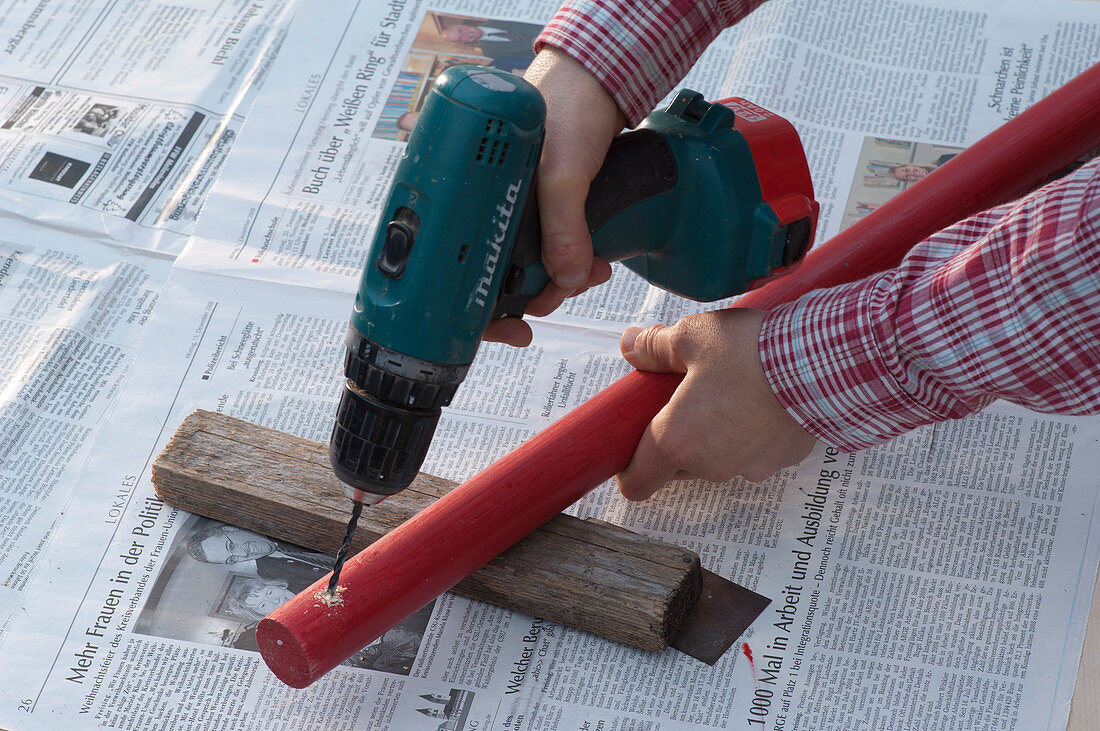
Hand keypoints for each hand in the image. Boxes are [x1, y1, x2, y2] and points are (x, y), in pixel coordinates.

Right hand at [483, 48, 623, 345]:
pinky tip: (591, 262)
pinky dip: (571, 262)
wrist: (601, 74)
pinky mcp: (543, 210)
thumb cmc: (567, 101)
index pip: (453, 266)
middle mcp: (486, 206)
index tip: (504, 330)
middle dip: (532, 296)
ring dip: (559, 280)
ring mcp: (514, 209)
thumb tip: (567, 278)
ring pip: (527, 267)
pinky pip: (551, 250)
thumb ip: (565, 225)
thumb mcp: (564, 168)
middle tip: (559, 296)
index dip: (474, 308)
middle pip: (494, 275)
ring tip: (588, 273)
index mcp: (469, 195)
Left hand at [615, 309, 816, 499]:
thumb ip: (656, 347)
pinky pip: (755, 452)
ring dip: (717, 435)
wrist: (826, 362)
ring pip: (718, 459)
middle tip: (687, 398)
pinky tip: (764, 399)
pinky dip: (753, 434)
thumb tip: (630, 344)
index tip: (633, 445)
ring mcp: (749, 467)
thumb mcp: (694, 336)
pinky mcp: (781, 461)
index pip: (637, 483)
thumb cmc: (751, 351)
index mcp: (677, 441)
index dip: (630, 469)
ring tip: (732, 391)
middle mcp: (710, 465)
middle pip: (678, 465)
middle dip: (678, 437)